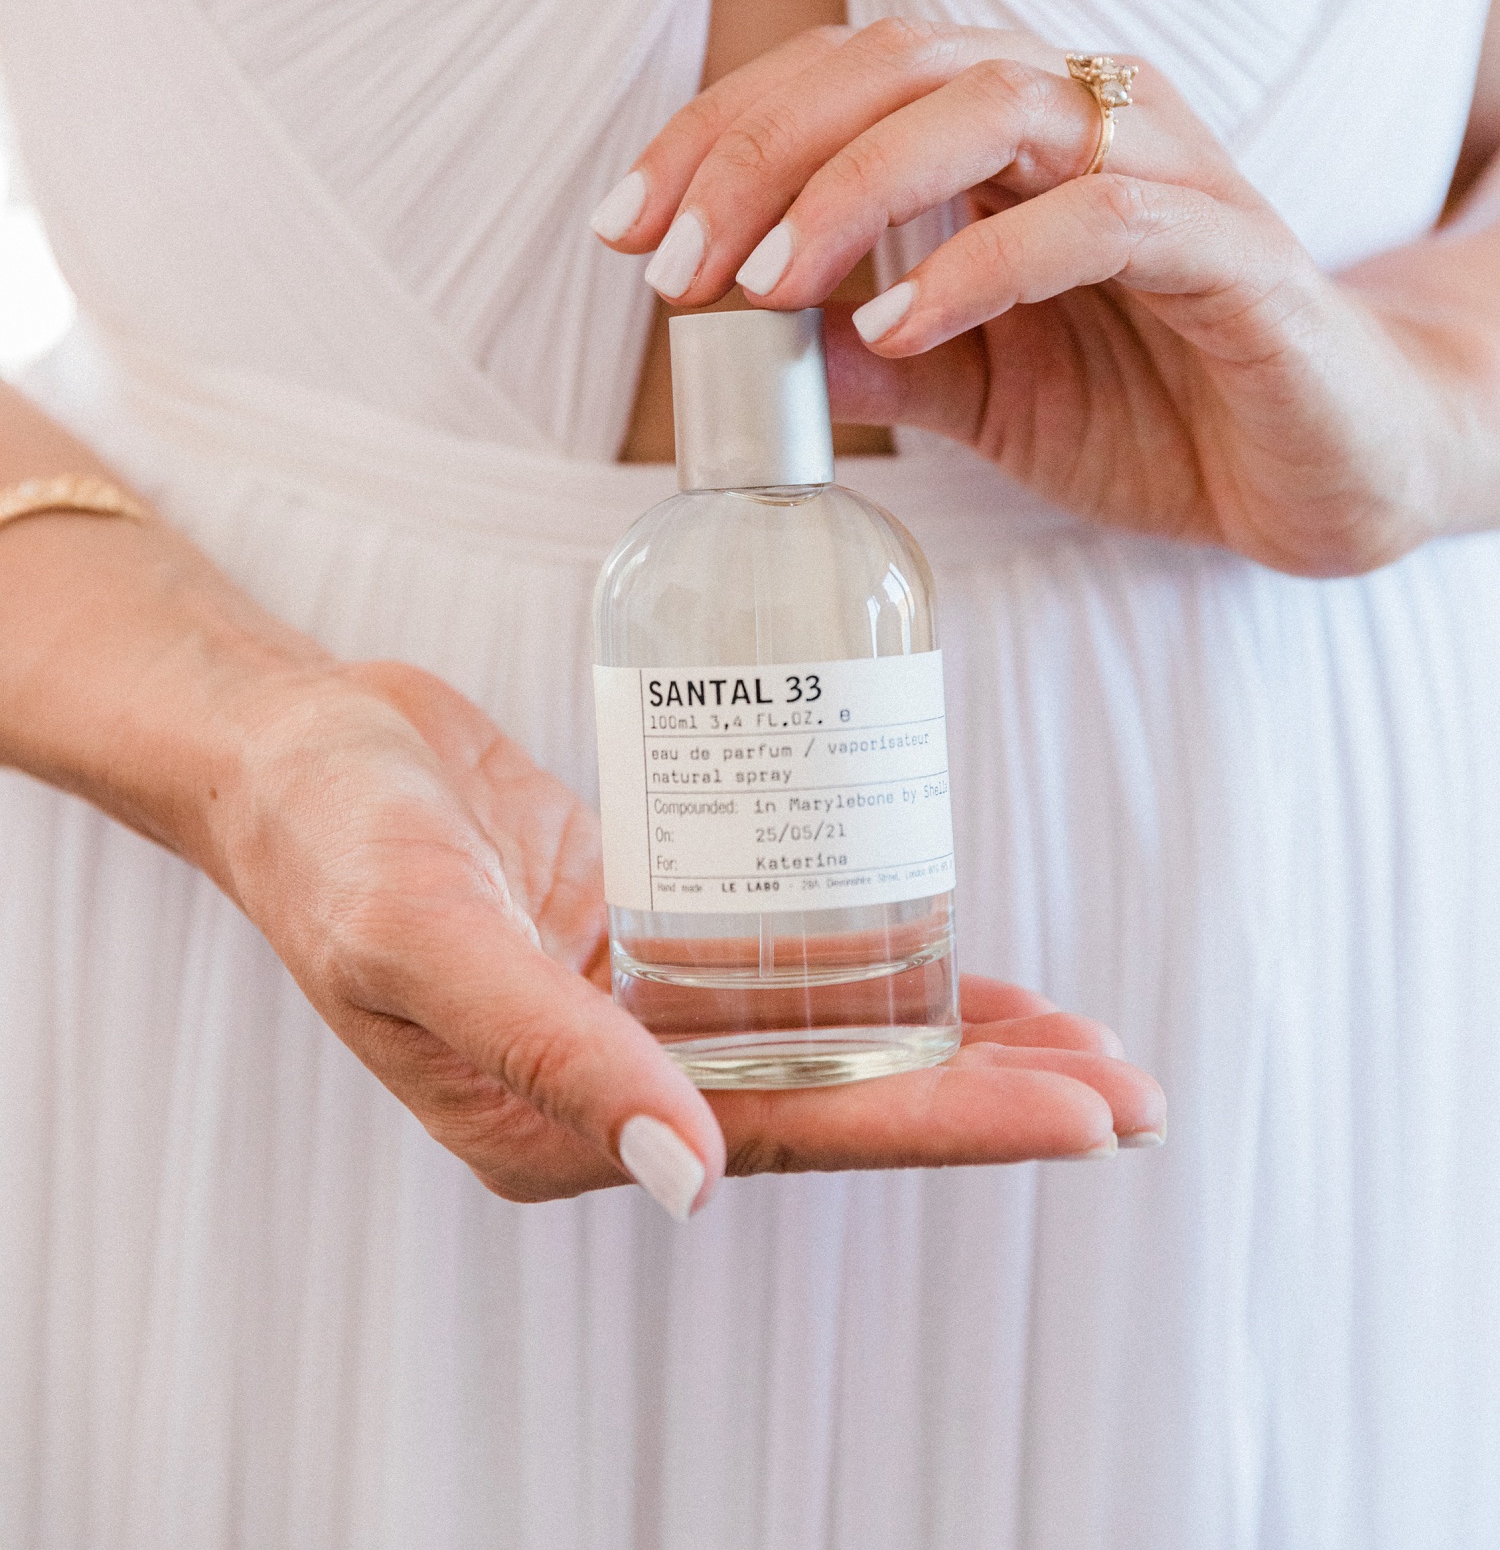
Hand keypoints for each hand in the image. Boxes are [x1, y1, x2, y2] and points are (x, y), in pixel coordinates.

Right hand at [220, 659, 1165, 1213]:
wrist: (291, 749)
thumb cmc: (332, 839)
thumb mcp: (430, 938)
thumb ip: (559, 1054)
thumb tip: (696, 1175)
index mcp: (559, 1128)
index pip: (790, 1140)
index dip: (946, 1125)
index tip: (1079, 1118)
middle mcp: (613, 1088)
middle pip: (835, 1105)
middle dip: (987, 1101)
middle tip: (1127, 1095)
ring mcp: (634, 1014)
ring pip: (826, 1042)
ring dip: (954, 1042)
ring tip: (1086, 1047)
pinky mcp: (644, 936)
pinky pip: (785, 965)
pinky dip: (878, 966)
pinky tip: (960, 966)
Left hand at [595, 20, 1499, 575]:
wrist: (1325, 472)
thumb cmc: (1155, 410)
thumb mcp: (979, 392)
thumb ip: (874, 359)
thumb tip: (742, 347)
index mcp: (1010, 130)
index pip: (841, 78)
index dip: (721, 135)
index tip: (628, 227)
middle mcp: (1081, 114)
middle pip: (893, 62)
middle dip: (758, 151)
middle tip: (672, 261)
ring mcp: (1161, 167)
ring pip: (986, 104)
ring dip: (850, 189)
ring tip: (761, 286)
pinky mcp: (1229, 247)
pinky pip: (1096, 219)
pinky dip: (982, 262)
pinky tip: (899, 326)